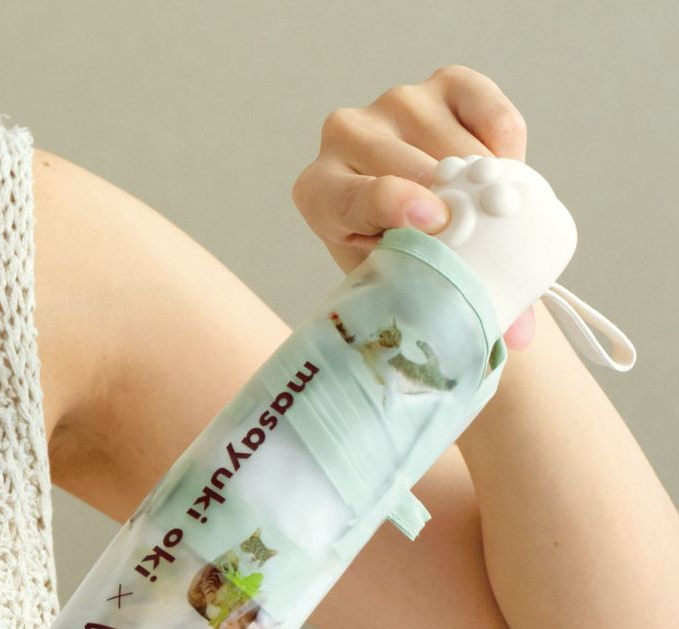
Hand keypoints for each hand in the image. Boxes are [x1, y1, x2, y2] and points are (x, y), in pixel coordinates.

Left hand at [291, 64, 535, 348]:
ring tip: (492, 216)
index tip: (434, 223)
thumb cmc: (400, 257)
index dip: (392, 205)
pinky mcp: (444, 83)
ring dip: (486, 184)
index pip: (354, 195)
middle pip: (416, 171)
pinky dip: (508, 145)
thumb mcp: (404, 284)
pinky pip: (491, 113)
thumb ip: (444, 301)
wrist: (414, 216)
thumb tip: (519, 336)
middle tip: (487, 242)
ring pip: (458, 146)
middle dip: (457, 207)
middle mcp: (345, 134)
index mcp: (319, 192)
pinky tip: (504, 172)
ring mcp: (395, 102)